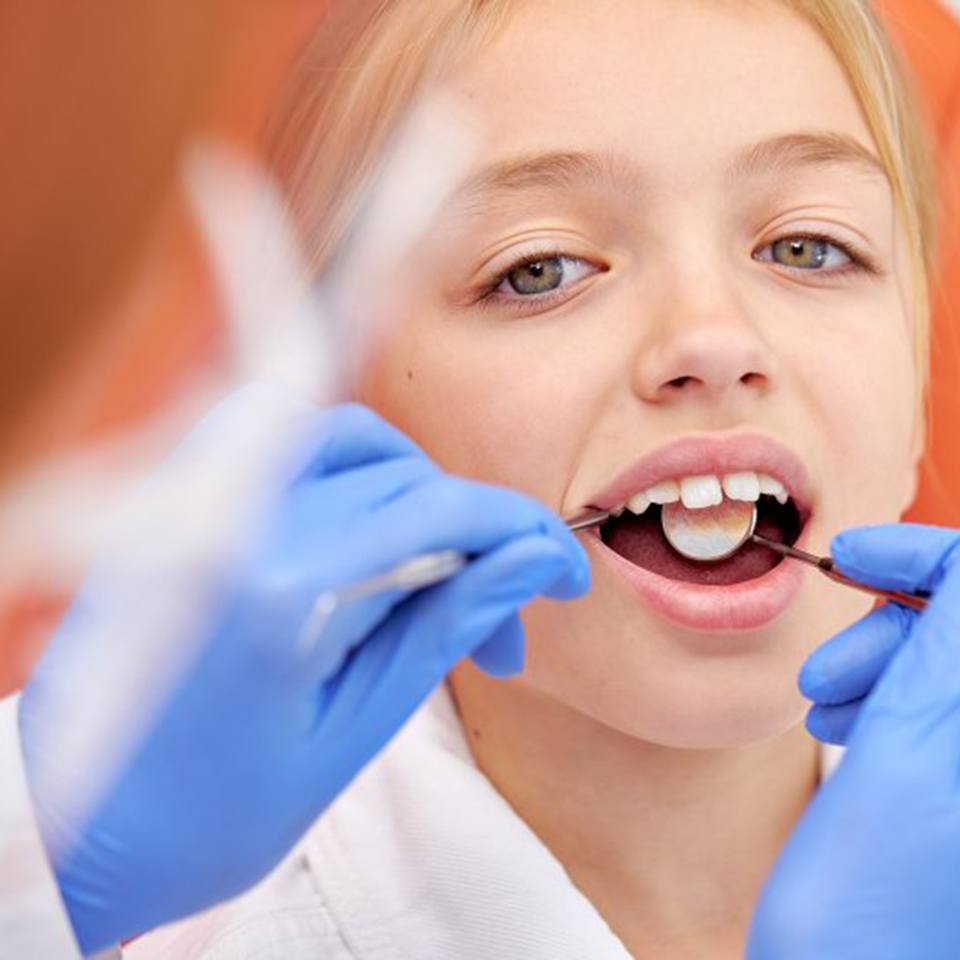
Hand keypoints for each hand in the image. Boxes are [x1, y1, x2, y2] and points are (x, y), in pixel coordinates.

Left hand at [19, 393, 588, 953]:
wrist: (79, 829)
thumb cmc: (209, 813)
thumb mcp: (353, 734)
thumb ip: (443, 627)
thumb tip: (528, 562)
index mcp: (281, 589)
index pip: (439, 513)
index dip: (521, 531)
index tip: (563, 570)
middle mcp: (234, 522)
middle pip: (403, 478)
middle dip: (475, 536)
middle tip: (498, 623)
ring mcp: (197, 503)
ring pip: (350, 440)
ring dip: (415, 491)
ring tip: (433, 570)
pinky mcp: (179, 506)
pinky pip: (280, 439)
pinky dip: (343, 466)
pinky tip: (366, 525)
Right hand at [748, 523, 959, 958]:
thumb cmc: (866, 912)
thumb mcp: (904, 756)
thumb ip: (948, 644)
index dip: (924, 555)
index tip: (850, 554)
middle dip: (890, 628)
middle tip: (825, 672)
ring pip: (944, 666)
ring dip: (877, 666)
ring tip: (822, 704)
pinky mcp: (953, 787)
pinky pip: (932, 708)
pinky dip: (882, 698)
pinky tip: (839, 721)